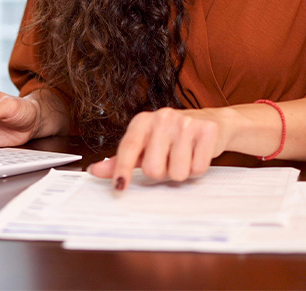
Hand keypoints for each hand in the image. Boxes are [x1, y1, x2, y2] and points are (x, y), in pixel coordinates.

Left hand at [87, 107, 225, 189]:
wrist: (210, 122)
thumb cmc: (172, 136)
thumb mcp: (145, 144)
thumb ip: (122, 159)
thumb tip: (95, 170)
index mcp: (143, 121)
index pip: (128, 148)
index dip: (122, 170)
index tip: (119, 187)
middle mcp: (162, 117)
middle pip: (152, 169)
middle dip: (161, 172)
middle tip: (168, 160)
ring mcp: (185, 123)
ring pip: (176, 172)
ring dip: (181, 172)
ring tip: (184, 156)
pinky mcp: (206, 131)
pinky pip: (197, 169)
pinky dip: (197, 169)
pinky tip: (196, 154)